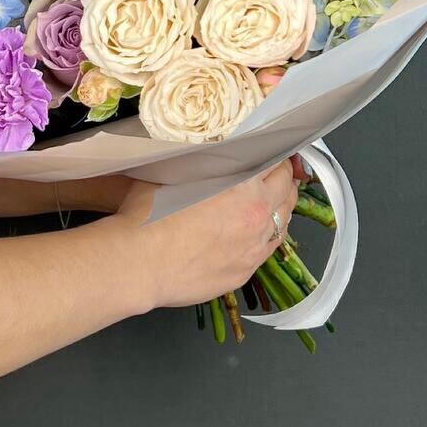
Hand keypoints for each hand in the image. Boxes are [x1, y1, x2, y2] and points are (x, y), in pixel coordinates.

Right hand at [112, 161, 298, 309]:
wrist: (138, 263)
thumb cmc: (151, 214)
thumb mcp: (178, 170)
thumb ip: (204, 162)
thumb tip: (211, 153)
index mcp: (247, 189)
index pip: (279, 166)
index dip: (278, 155)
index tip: (273, 151)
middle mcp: (258, 220)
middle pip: (287, 194)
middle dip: (284, 180)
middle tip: (275, 172)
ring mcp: (252, 251)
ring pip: (282, 224)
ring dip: (278, 209)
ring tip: (268, 201)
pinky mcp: (242, 274)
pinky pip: (266, 250)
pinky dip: (265, 236)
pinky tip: (252, 231)